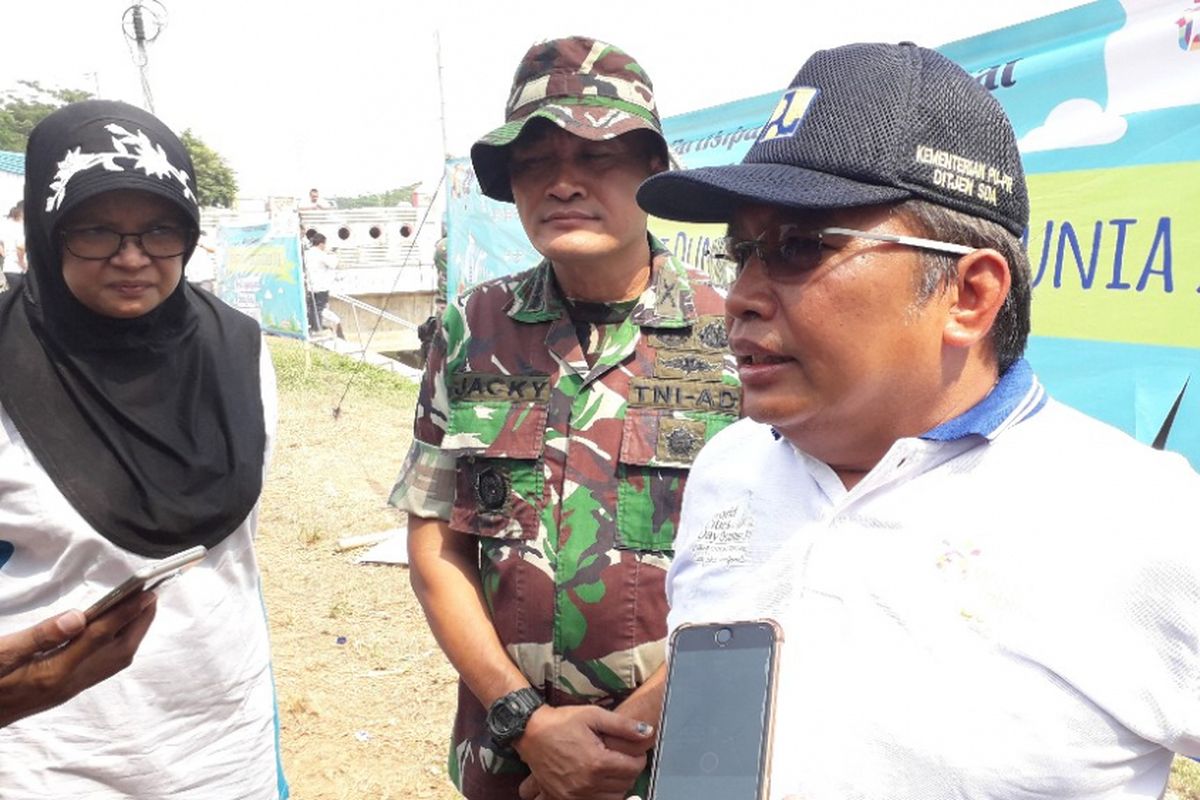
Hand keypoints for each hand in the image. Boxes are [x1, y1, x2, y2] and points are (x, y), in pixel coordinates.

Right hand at [0, 592, 156, 726]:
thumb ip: (39, 636)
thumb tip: (78, 616)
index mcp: (54, 673)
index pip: (101, 637)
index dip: (127, 612)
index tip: (148, 591)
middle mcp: (68, 684)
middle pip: (118, 651)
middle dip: (140, 622)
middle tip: (154, 593)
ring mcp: (67, 690)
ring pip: (114, 661)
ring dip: (132, 634)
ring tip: (142, 607)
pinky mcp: (62, 690)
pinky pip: (102, 667)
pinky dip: (116, 645)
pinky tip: (115, 632)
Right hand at [513, 704, 653, 799]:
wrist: (531, 733)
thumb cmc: (562, 722)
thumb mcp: (593, 715)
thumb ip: (623, 725)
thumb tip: (647, 732)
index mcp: (597, 762)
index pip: (633, 768)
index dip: (639, 758)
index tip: (636, 751)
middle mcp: (588, 783)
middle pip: (625, 785)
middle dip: (629, 771)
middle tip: (624, 758)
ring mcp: (575, 794)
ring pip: (612, 799)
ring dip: (618, 785)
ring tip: (612, 769)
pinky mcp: (565, 799)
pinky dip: (601, 795)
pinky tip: (599, 781)